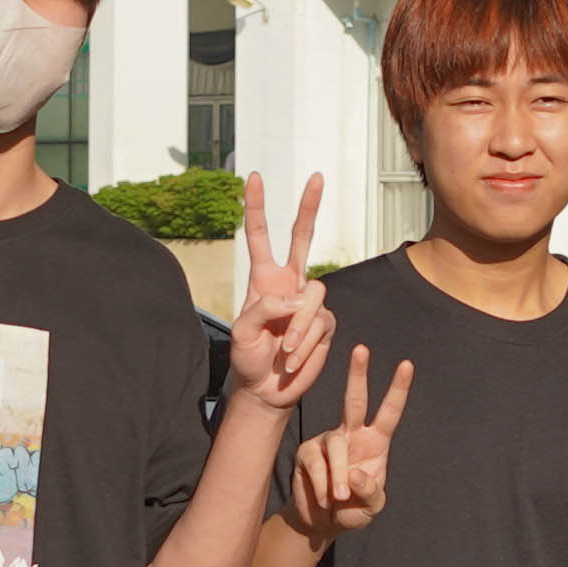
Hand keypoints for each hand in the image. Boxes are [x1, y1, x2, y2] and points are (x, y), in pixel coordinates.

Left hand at [232, 171, 335, 414]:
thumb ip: (263, 309)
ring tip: (285, 351)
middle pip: (302, 237)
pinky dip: (307, 341)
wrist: (267, 389)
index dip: (256, 208)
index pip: (259, 237)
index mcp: (263, 279)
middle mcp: (288, 284)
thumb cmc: (249, 359)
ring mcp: (308, 303)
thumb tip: (296, 299)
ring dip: (299, 326)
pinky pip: (322, 322)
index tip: (254, 177)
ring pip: (314, 294)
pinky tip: (294, 358)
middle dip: (309, 207)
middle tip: (316, 177)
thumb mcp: (242, 333)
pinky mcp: (325, 323)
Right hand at [286, 346, 412, 542]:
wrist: (321, 522)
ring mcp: (326, 441)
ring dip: (339, 475)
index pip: (389, 412)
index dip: (398, 389)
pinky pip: (316, 465)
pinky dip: (322, 486)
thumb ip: (370, 492)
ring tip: (339, 497)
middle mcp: (351, 435)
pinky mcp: (306, 453)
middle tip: (361, 348)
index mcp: (375, 442)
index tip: (407, 364)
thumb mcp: (371, 507)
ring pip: (335, 446)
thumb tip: (354, 475)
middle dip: (358, 374)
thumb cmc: (352, 509)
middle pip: (355, 400)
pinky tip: (324, 498)